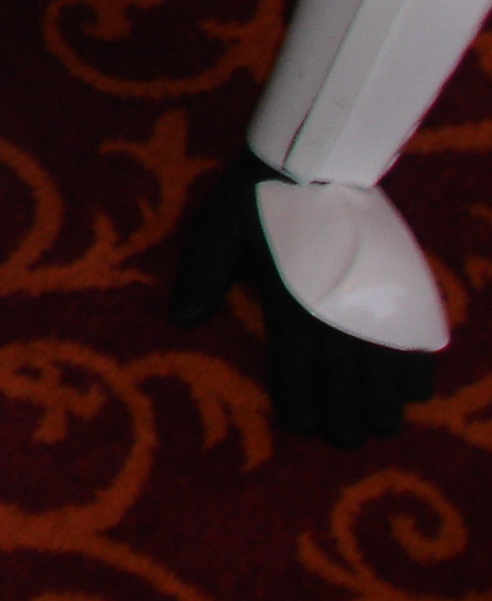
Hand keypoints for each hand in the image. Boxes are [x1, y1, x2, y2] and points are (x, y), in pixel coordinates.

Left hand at [174, 154, 436, 446]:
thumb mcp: (218, 228)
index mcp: (287, 303)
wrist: (314, 159)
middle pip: (343, 381)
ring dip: (384, 402)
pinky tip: (415, 391)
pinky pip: (417, 338)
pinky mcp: (402, 288)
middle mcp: (333, 312)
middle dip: (345, 416)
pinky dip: (419, 367)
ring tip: (381, 427)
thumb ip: (202, 273)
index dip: (299, 404)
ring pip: (384, 369)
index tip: (301, 429)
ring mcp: (372, 301)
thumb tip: (180, 319)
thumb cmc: (260, 196)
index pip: (293, 369)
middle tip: (348, 441)